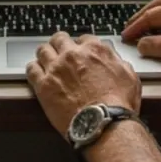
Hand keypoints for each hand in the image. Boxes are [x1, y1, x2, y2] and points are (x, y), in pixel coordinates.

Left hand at [26, 32, 141, 136]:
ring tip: (45, 60)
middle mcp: (73, 55)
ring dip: (45, 54)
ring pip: (42, 50)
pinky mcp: (44, 85)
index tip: (79, 51)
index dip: (80, 45)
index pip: (82, 38)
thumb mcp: (129, 76)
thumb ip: (118, 62)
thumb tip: (114, 58)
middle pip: (59, 39)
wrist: (103, 124)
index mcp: (94, 50)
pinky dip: (33, 69)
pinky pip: (31, 69)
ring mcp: (56, 68)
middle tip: (60, 52)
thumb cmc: (118, 104)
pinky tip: (36, 72)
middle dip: (60, 44)